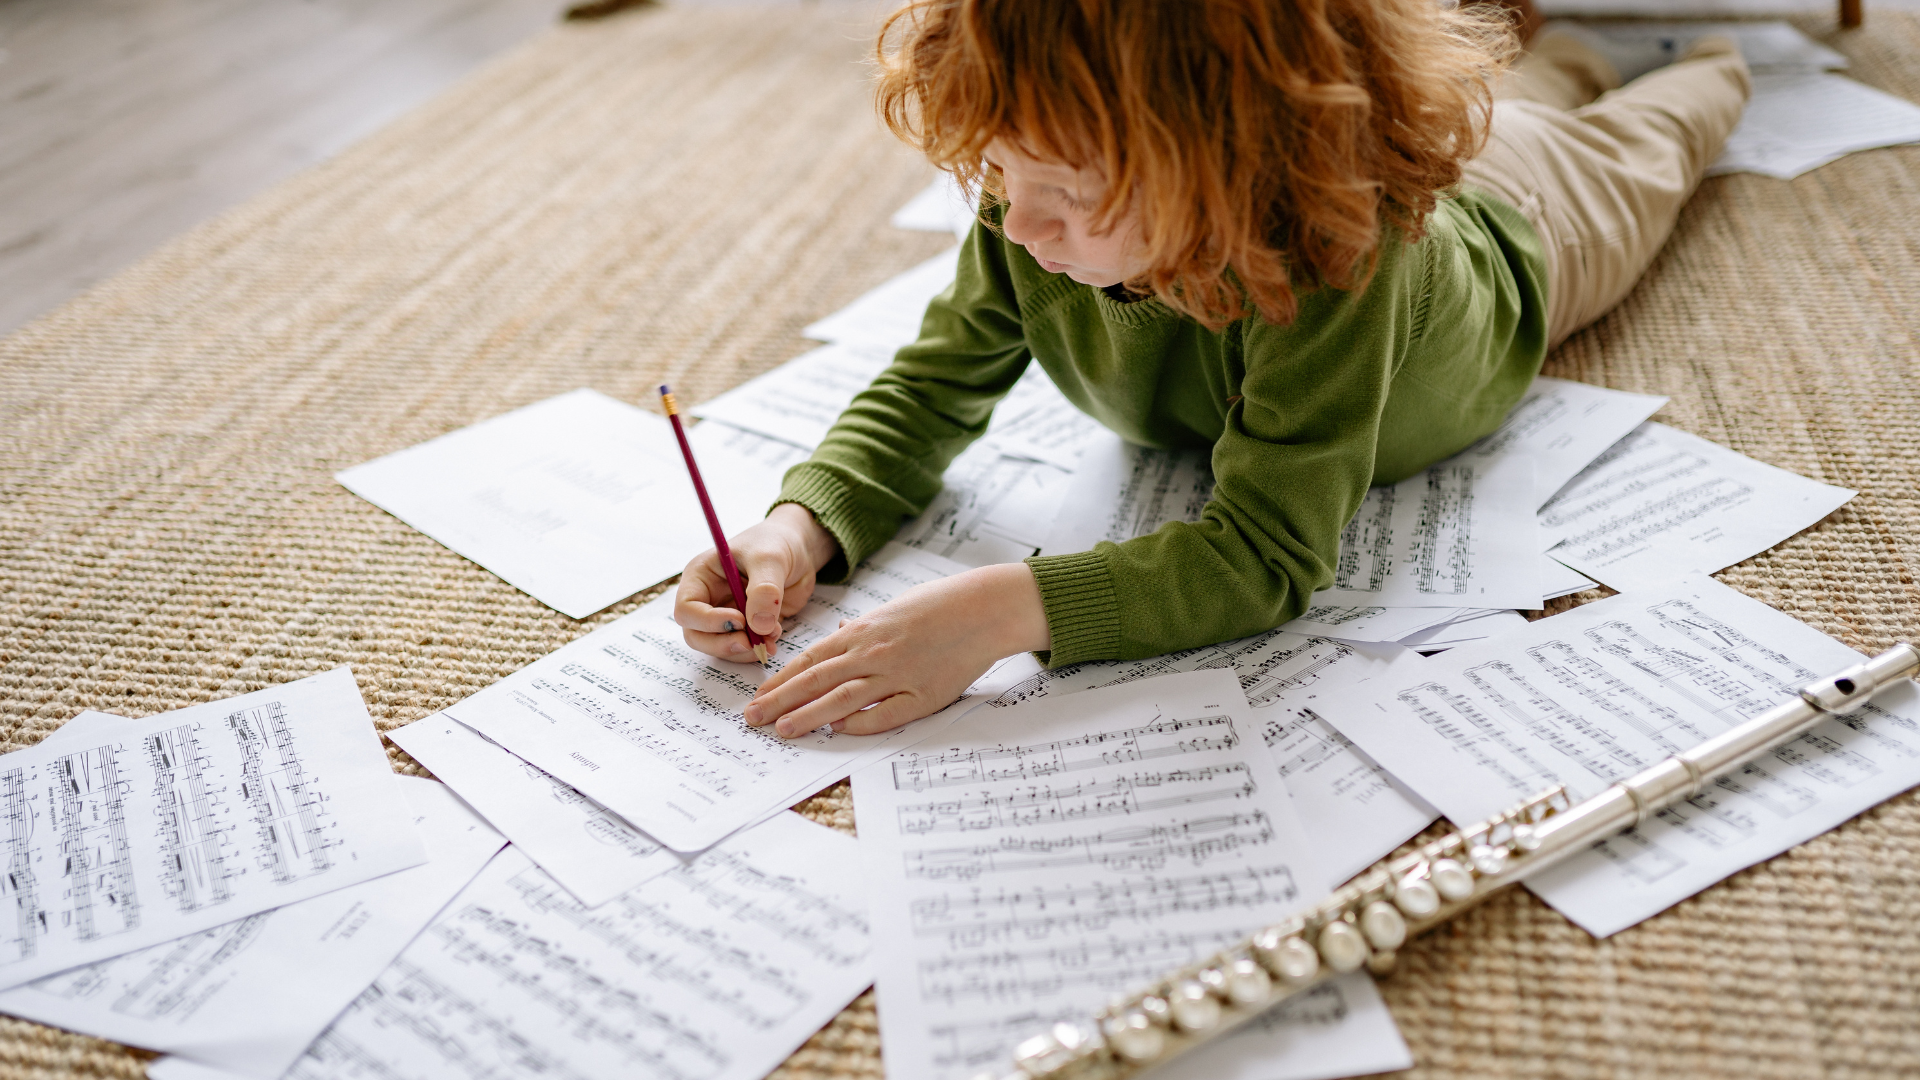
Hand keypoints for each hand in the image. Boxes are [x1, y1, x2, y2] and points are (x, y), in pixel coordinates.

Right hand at [675, 503, 837, 661]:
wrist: (799, 549)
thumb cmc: (776, 542)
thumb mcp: (770, 559)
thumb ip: (764, 589)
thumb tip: (759, 625)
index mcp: (701, 576)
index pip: (687, 609)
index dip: (708, 621)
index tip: (739, 620)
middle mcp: (708, 598)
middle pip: (696, 635)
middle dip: (722, 644)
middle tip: (749, 643)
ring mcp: (726, 615)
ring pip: (718, 646)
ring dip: (742, 650)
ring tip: (770, 638)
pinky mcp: (746, 627)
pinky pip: (742, 648)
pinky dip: (756, 649)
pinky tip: (774, 637)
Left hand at [742, 562, 1050, 737]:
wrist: (983, 609)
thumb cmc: (937, 607)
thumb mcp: (890, 612)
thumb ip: (860, 632)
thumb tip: (834, 640)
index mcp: (862, 632)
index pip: (810, 660)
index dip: (780, 680)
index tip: (758, 696)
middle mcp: (873, 653)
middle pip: (815, 681)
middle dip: (780, 701)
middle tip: (753, 719)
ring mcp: (897, 675)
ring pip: (842, 699)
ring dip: (808, 715)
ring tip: (782, 730)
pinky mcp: (923, 695)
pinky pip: (884, 714)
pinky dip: (859, 723)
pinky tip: (839, 730)